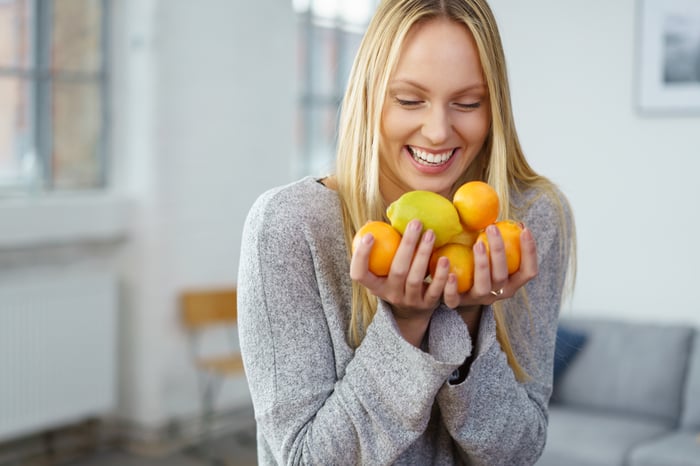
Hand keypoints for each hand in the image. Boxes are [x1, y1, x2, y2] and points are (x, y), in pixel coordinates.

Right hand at [350, 219, 450, 345]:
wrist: (413, 309)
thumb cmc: (396, 277)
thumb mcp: (385, 268)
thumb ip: (381, 246)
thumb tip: (372, 222)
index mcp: (375, 285)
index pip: (359, 274)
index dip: (361, 257)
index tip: (369, 235)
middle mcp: (390, 295)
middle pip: (397, 270)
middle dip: (406, 245)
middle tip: (416, 222)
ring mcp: (409, 301)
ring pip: (415, 279)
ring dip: (424, 254)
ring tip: (431, 233)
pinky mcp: (428, 305)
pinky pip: (435, 290)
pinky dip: (440, 275)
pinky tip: (445, 258)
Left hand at [442, 224, 537, 308]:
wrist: (453, 282)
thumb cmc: (476, 257)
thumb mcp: (490, 249)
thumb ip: (498, 236)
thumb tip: (508, 215)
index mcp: (511, 283)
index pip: (528, 272)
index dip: (530, 252)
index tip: (524, 229)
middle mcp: (497, 293)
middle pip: (502, 276)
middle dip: (499, 251)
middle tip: (492, 228)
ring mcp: (477, 299)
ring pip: (483, 286)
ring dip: (482, 264)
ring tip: (478, 243)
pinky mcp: (457, 303)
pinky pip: (454, 299)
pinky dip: (452, 286)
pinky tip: (449, 271)